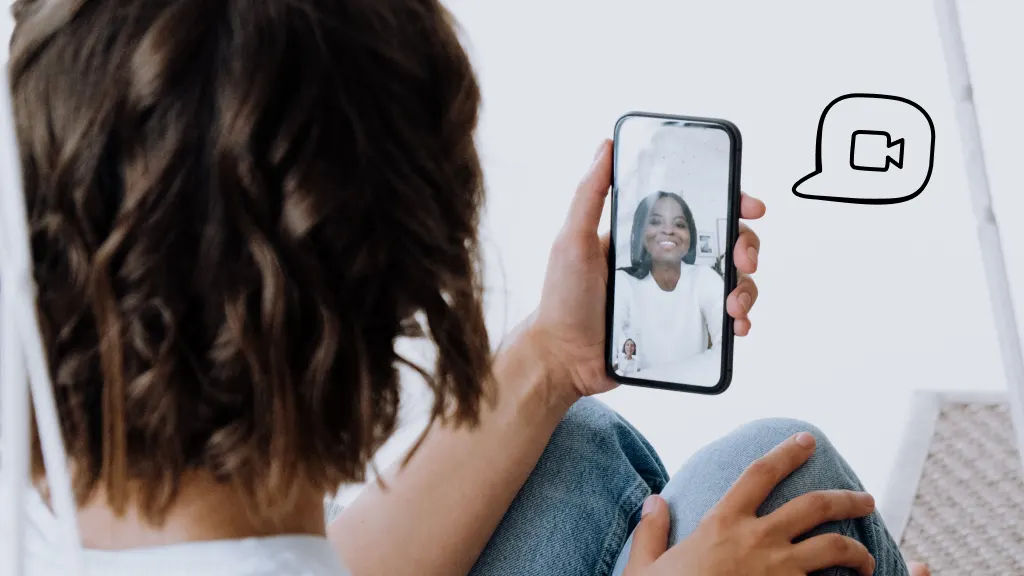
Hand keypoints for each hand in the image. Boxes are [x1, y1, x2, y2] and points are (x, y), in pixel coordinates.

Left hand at [528, 140, 766, 398]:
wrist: (564, 358)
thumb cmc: (562, 299)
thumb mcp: (573, 240)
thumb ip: (590, 194)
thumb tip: (606, 145)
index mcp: (646, 236)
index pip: (696, 209)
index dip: (729, 203)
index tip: (749, 206)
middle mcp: (666, 262)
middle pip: (724, 243)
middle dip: (747, 246)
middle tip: (745, 258)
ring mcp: (676, 295)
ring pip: (730, 281)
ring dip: (746, 287)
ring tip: (734, 304)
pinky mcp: (681, 327)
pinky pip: (720, 319)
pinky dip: (738, 319)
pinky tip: (736, 326)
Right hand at [623, 433, 876, 575]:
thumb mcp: (644, 566)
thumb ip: (652, 532)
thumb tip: (653, 502)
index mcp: (721, 523)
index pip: (760, 473)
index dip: (787, 453)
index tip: (807, 441)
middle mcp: (757, 540)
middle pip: (815, 506)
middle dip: (847, 499)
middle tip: (864, 500)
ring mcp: (779, 571)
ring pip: (834, 547)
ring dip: (858, 550)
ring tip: (866, 556)